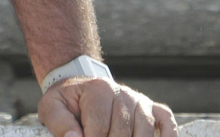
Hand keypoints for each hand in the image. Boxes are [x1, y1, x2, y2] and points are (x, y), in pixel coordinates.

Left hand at [39, 77, 175, 136]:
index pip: (99, 128)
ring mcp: (140, 101)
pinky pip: (167, 123)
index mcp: (98, 89)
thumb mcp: (51, 108)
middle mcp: (123, 92)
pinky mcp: (153, 109)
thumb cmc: (66, 102)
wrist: (79, 88)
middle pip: (122, 133)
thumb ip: (59, 123)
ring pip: (144, 133)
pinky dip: (168, 136)